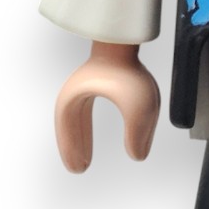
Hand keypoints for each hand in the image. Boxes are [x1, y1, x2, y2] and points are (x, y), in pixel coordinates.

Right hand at [54, 42, 159, 172]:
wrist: (128, 39)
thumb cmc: (129, 69)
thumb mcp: (139, 107)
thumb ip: (138, 133)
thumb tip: (138, 155)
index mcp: (74, 99)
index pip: (69, 131)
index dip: (72, 150)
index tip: (79, 168)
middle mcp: (76, 92)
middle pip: (70, 127)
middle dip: (74, 149)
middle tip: (79, 169)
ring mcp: (85, 85)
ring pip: (77, 120)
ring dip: (79, 139)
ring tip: (84, 159)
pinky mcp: (97, 81)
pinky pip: (86, 111)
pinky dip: (86, 128)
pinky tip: (93, 135)